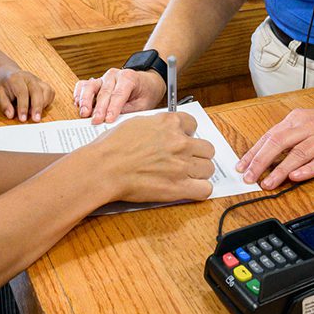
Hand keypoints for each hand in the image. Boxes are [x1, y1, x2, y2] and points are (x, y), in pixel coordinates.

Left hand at [0, 67, 54, 121]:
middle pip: (36, 91)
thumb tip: (11, 115)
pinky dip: (48, 101)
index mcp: (16, 79)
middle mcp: (29, 78)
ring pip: (46, 90)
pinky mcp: (43, 84)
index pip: (22, 92)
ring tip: (36, 114)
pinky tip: (40, 108)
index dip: (23, 106)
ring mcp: (37, 80)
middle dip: (37, 107)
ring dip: (44, 104)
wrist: (8, 73)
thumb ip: (4, 105)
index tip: (23, 119)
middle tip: (36, 120)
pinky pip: (50, 92)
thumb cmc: (4, 85)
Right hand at [73, 67, 165, 123]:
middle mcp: (114, 75)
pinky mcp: (96, 82)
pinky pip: (84, 85)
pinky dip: (79, 94)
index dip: (113, 108)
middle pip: (104, 92)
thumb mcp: (144, 104)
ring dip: (86, 100)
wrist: (147, 82)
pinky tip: (78, 104)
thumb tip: (113, 120)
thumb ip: (129, 111)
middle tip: (96, 121)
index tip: (108, 120)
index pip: (119, 94)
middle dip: (99, 108)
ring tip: (84, 113)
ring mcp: (103, 77)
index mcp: (129, 77)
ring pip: (91, 86)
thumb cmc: (146, 93)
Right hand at [86, 112, 214, 202]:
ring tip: (187, 176)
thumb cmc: (112, 147)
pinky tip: (189, 189)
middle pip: (206, 148)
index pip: (193, 124)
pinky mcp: (178, 187)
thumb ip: (156, 126)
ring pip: (208, 168)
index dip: (188, 133)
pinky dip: (199, 190)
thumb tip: (163, 131)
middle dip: (198, 154)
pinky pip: (204, 189)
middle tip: (187, 160)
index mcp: (169, 123)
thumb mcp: (136, 123)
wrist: (104, 168)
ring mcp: (181, 165)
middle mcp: (179, 142)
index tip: (183, 140)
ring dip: (199, 172)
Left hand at [235, 102, 313, 189]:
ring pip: (299, 153)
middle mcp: (309, 126)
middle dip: (261, 161)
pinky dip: (309, 169)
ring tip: (268, 183)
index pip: (270, 136)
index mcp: (298, 119)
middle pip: (279, 143)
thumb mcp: (309, 124)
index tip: (241, 167)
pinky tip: (297, 177)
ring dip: (281, 169)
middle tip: (249, 177)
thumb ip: (290, 138)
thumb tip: (265, 156)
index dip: (254, 152)